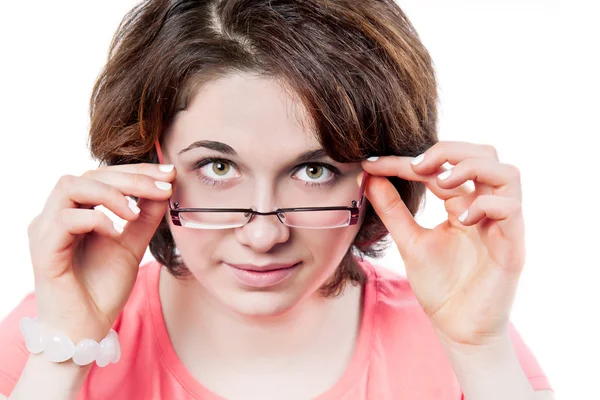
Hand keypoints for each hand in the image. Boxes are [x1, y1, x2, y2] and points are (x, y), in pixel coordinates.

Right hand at [27, 163, 174, 341]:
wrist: (85, 330)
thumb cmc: (102, 289)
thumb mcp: (132, 246)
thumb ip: (145, 217)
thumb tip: (165, 187)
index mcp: (74, 211)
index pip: (102, 176)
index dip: (136, 171)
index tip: (169, 174)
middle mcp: (55, 215)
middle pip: (89, 175)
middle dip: (131, 179)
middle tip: (162, 189)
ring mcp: (45, 230)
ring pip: (70, 186)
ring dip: (110, 194)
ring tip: (134, 214)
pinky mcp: (43, 250)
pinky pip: (65, 219)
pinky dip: (95, 219)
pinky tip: (115, 232)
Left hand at [361, 141, 524, 348]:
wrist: (458, 329)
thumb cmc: (441, 287)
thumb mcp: (409, 241)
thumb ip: (392, 210)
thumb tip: (369, 177)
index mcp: (462, 204)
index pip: (440, 167)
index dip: (406, 160)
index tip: (372, 163)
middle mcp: (485, 208)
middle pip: (484, 153)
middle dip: (449, 150)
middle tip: (416, 166)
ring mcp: (502, 225)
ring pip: (506, 172)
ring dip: (471, 168)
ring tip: (441, 184)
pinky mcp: (512, 245)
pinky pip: (510, 208)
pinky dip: (485, 204)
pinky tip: (460, 219)